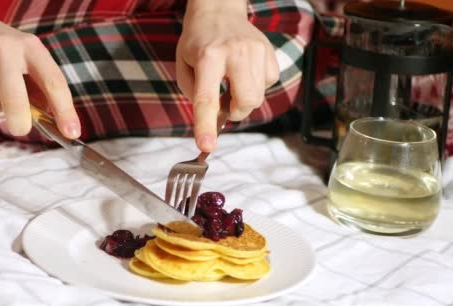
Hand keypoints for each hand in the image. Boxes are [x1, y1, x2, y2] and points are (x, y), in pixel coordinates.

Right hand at [0, 0, 79, 137]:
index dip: (65, 111)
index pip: (53, 82)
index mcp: (30, 47)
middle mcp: (4, 46)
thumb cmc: (2, 52)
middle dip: (19, 122)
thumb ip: (40, 90)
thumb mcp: (26, 60)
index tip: (72, 132)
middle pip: (15, 99)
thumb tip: (57, 124)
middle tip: (20, 128)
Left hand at [176, 0, 278, 151]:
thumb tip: (213, 120)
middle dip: (235, 111)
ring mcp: (256, 50)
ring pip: (258, 97)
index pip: (207, 99)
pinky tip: (245, 73)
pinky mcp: (269, 52)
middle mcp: (235, 52)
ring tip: (232, 83)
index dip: (206, 125)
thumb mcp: (183, 65)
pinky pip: (269, 84)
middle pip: (246, 101)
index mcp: (207, 56)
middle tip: (224, 103)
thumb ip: (194, 94)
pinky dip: (257, 86)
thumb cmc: (197, 41)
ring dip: (243, 99)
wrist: (218, 10)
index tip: (206, 146)